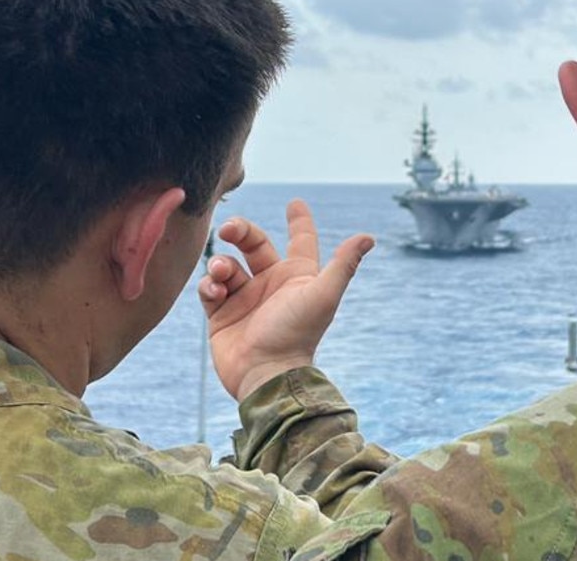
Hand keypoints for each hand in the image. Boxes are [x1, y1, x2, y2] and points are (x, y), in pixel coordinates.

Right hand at [199, 198, 373, 399]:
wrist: (265, 373)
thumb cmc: (297, 334)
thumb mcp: (323, 295)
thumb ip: (343, 264)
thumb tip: (368, 237)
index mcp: (296, 277)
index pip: (300, 241)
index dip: (299, 222)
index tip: (295, 203)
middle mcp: (271, 284)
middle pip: (253, 243)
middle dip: (239, 230)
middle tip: (228, 229)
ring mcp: (245, 299)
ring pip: (227, 264)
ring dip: (220, 263)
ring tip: (222, 274)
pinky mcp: (221, 314)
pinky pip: (210, 288)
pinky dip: (209, 285)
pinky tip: (215, 292)